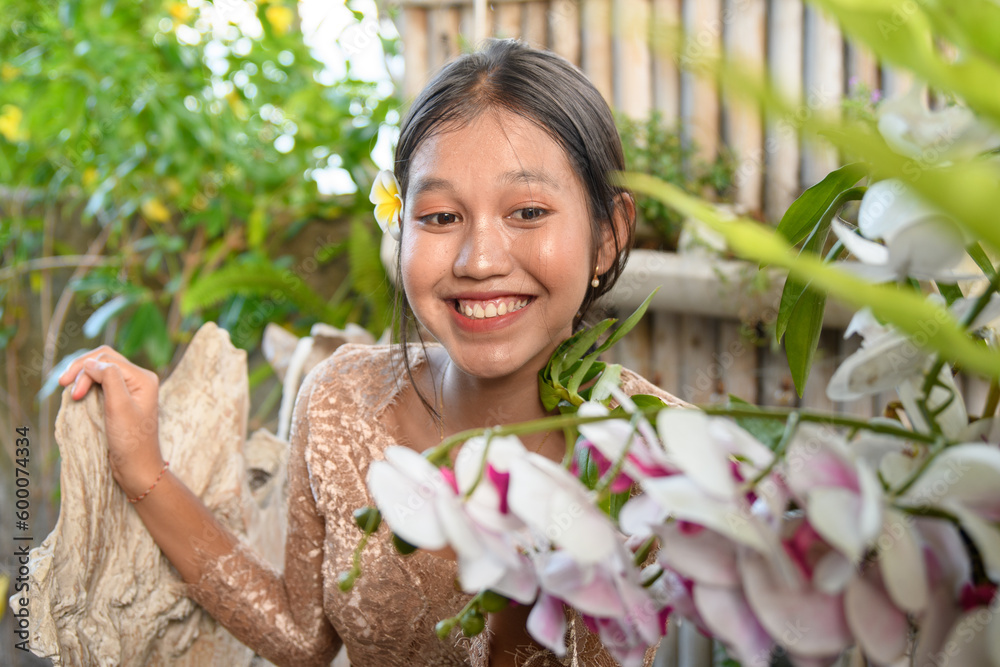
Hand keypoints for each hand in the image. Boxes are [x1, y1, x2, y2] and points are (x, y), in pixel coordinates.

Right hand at [58, 346, 164, 497]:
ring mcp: (131, 388)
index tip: (73, 394)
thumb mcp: (119, 407)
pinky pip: (102, 381)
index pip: (108, 361)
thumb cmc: (130, 441)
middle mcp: (139, 379)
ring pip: (102, 369)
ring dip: (83, 375)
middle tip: (63, 384)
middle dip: (82, 369)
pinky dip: (87, 383)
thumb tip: (91, 362)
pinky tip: (77, 391)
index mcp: (144, 378)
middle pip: (104, 359)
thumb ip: (109, 379)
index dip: (86, 372)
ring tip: (69, 389)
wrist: (137, 467)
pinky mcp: (122, 398)